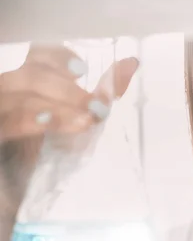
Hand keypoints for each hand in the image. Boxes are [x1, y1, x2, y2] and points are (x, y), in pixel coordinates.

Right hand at [0, 43, 137, 141]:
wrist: (22, 185)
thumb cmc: (51, 149)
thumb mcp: (82, 119)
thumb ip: (104, 92)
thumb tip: (131, 63)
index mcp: (30, 81)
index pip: (39, 55)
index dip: (58, 56)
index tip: (82, 70)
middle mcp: (9, 91)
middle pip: (31, 75)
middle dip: (67, 90)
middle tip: (96, 108)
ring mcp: (0, 112)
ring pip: (22, 97)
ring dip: (57, 108)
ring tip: (85, 120)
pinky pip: (8, 121)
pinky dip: (30, 120)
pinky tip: (47, 122)